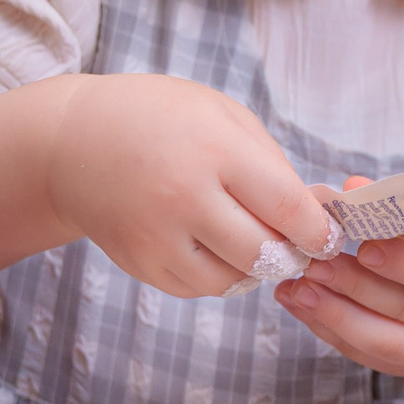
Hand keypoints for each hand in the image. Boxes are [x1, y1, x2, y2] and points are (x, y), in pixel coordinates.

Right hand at [44, 73, 332, 298]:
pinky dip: (219, 275)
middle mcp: (184, 197)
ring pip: (233, 280)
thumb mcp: (222, 115)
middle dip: (292, 255)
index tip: (333, 237)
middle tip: (300, 246)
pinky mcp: (138, 263)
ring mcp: (156, 236)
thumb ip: (271, 162)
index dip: (321, 232)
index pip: (288, 209)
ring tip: (254, 239)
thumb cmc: (160, 120)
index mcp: (215, 151)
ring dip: (255, 268)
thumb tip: (315, 212)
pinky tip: (216, 246)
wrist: (70, 142)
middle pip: (264, 254)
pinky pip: (198, 288)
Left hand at [277, 176, 403, 375]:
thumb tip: (354, 188)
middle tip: (315, 265)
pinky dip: (333, 334)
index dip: (403, 262)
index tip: (363, 247)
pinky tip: (305, 307)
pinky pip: (372, 357)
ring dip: (337, 317)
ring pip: (389, 343)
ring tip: (298, 290)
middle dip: (356, 287)